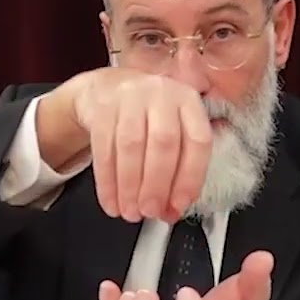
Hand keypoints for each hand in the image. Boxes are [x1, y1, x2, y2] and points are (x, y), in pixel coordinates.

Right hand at [62, 67, 211, 222]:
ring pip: (131, 146)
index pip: (197, 141)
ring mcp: (130, 97)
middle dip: (156, 185)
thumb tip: (171, 210)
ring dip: (129, 186)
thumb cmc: (148, 117)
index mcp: (188, 102)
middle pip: (163, 142)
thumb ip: (177, 170)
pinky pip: (103, 148)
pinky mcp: (102, 106)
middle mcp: (162, 94)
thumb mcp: (172, 130)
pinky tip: (111, 201)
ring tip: (130, 211)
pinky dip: (107, 181)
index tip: (179, 205)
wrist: (109, 89)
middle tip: (150, 211)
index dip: (190, 177)